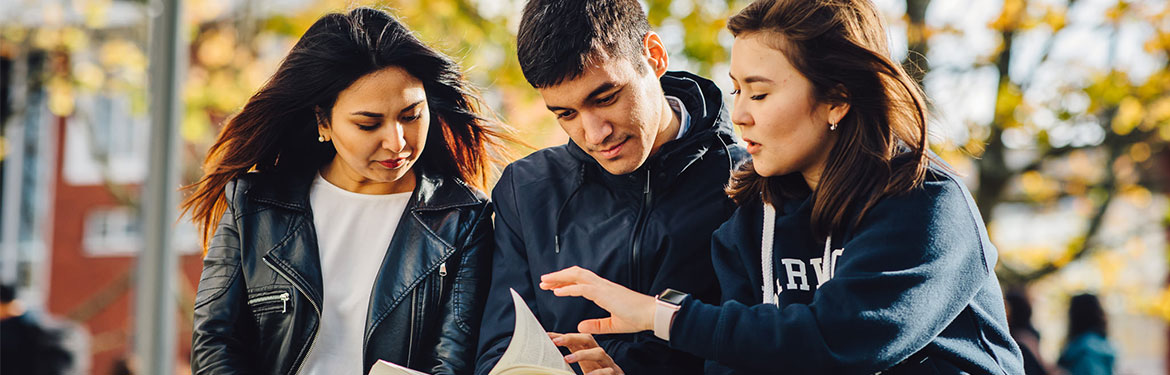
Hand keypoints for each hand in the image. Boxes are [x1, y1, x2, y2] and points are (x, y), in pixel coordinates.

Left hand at [539, 266, 656, 333]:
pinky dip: (568, 288)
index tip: (553, 286)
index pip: (581, 281)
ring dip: (560, 278)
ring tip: (546, 281)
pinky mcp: (605, 293)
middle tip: (544, 280)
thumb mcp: (612, 325)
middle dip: (558, 276)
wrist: (650, 315)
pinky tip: (557, 291)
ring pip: (577, 276)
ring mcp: (603, 287)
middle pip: (576, 274)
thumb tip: (581, 324)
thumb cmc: (636, 318)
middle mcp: (602, 285)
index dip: (565, 282)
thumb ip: (597, 324)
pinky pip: (582, 288)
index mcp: (604, 290)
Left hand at [549, 333, 623, 374]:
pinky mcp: (615, 374)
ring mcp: (608, 364)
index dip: (563, 336)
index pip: (576, 340)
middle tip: (556, 342)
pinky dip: (597, 373)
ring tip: (567, 359)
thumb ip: (570, 360)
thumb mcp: (583, 367)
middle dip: (571, 337)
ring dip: (582, 355)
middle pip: (588, 339)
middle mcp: (599, 355)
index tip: (548, 336)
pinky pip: (607, 371)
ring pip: (599, 353)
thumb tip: (549, 357)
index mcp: (590, 352)